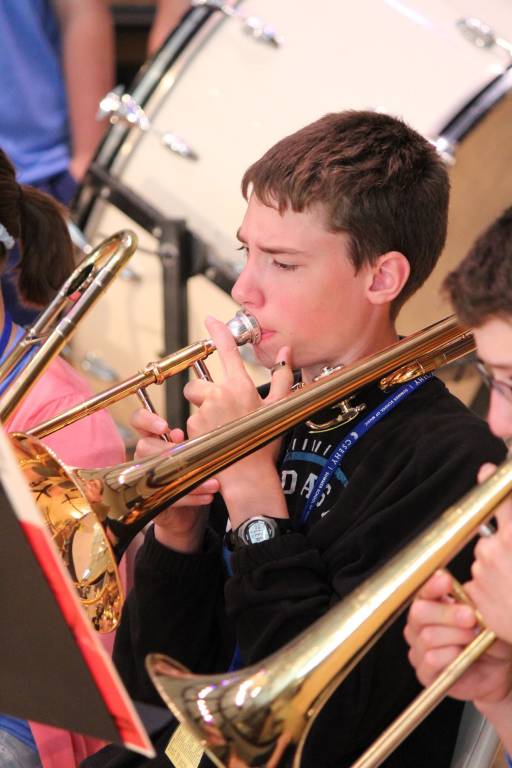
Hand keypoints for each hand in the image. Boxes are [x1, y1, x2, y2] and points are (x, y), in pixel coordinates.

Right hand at [131, 408, 218, 551]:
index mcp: (153, 440)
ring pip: (160, 472)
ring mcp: (144, 481)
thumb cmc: (189, 475)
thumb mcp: (192, 454)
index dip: (146, 419)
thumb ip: (187, 442)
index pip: (138, 421)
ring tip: (214, 483)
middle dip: (171, 451)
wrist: (187, 514)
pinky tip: (208, 496)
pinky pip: (171, 496)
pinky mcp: (151, 502)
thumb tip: (177, 434)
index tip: (164, 426)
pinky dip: (193, 495)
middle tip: (195, 458)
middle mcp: (144, 458)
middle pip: (145, 446)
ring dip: (191, 478)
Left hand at [184, 316, 293, 526]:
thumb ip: (282, 377)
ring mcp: (203, 412)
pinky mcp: (192, 428)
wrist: (248, 476)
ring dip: (202, 410)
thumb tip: (286, 352)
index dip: (218, 332)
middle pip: (198, 382)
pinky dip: (199, 428)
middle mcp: (219, 395)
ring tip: (220, 427)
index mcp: (240, 386)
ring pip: (194, 403)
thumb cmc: (265, 442)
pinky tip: (215, 438)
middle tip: (221, 409)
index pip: (227, 351)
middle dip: (204, 392)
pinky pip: (191, 422)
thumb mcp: (279, 408)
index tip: (210, 320)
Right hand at [404, 570, 511, 704]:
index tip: (447, 582)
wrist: (495, 671)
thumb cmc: (486, 640)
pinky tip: (462, 655)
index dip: (432, 586)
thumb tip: (468, 595)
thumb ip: (470, 605)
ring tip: (473, 638)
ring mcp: (418, 649)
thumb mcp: (482, 618)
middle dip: (446, 613)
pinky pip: (431, 660)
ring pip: (427, 637)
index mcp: (430, 606)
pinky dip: (449, 656)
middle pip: (419, 612)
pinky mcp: (424, 672)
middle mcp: (419, 626)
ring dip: (454, 636)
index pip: (423, 591)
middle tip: (470, 617)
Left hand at [466, 463, 511, 642]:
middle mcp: (494, 549)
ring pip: (486, 560)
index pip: (501, 501)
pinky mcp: (474, 594)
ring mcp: (481, 572)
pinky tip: (508, 599)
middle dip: (505, 545)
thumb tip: (507, 518)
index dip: (492, 481)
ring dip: (499, 568)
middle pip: (493, 536)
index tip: (485, 470)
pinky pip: (479, 584)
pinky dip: (491, 589)